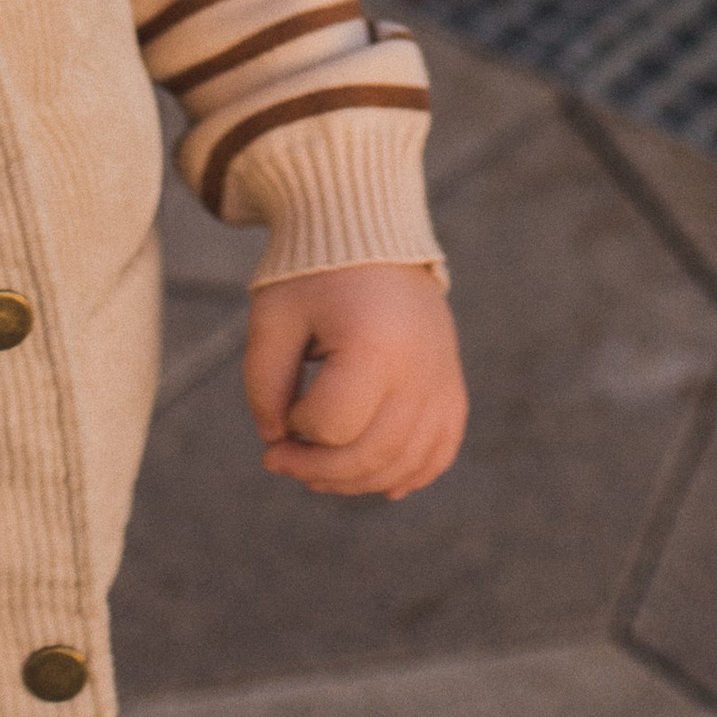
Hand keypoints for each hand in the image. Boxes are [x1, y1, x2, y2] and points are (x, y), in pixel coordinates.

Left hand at [243, 262, 466, 500]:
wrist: (369, 233)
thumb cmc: (313, 274)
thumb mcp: (273, 319)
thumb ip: (264, 385)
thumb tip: (277, 442)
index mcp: (373, 344)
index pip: (332, 425)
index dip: (296, 429)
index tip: (281, 409)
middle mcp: (418, 367)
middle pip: (371, 453)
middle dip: (317, 470)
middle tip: (279, 460)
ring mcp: (442, 378)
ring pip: (405, 462)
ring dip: (356, 481)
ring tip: (316, 473)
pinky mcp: (452, 384)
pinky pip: (440, 450)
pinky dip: (410, 473)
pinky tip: (378, 483)